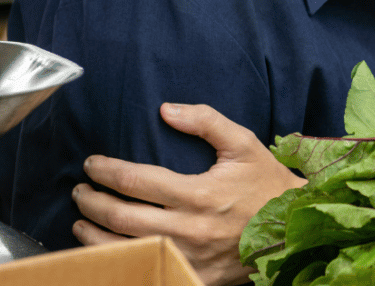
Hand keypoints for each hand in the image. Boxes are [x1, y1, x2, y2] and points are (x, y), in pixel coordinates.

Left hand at [72, 103, 305, 285]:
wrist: (291, 226)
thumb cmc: (265, 182)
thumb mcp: (243, 143)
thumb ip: (206, 121)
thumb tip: (167, 109)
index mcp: (200, 194)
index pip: (137, 181)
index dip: (107, 171)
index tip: (92, 163)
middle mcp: (189, 229)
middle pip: (122, 217)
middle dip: (92, 202)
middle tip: (80, 190)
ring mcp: (188, 259)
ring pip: (125, 251)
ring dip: (94, 236)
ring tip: (81, 221)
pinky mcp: (192, 278)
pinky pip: (146, 272)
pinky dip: (120, 264)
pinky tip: (107, 253)